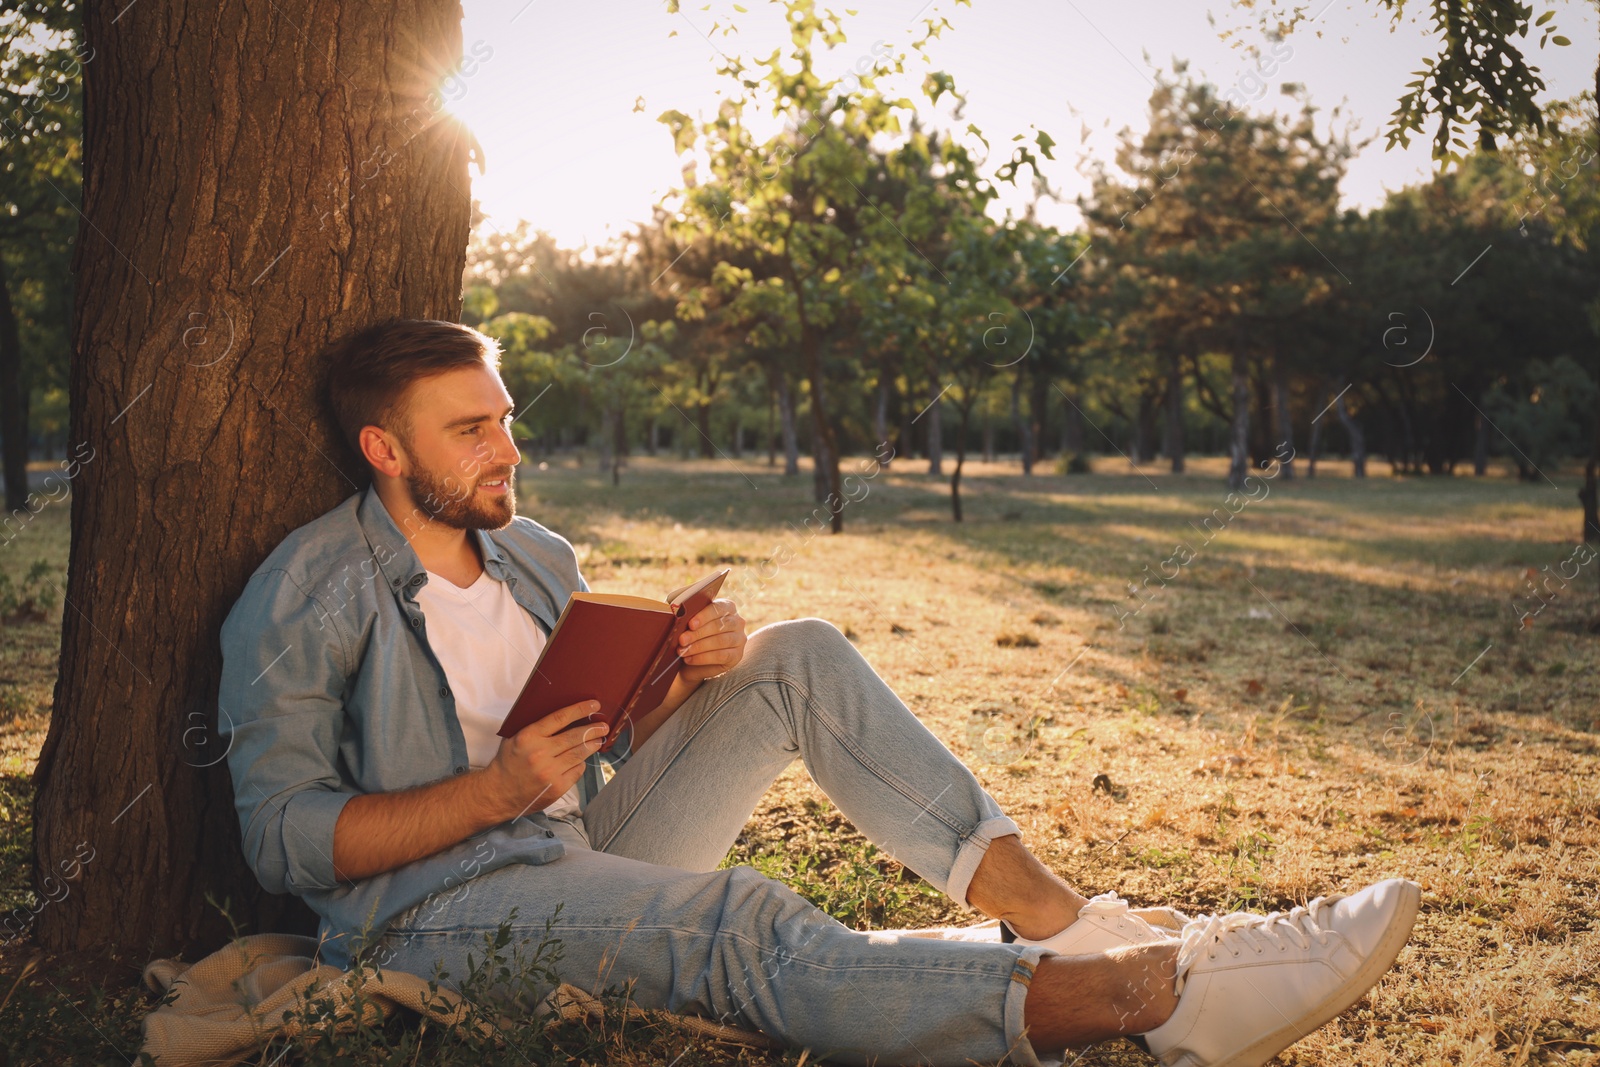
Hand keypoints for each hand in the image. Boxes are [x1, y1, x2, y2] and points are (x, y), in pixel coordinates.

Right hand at [481, 700, 606, 820]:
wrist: (497, 794)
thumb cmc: (507, 763)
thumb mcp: (514, 738)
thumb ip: (535, 728)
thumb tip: (563, 716)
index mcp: (528, 736)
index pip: (560, 718)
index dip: (580, 710)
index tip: (594, 705)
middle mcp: (540, 753)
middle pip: (575, 736)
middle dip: (593, 729)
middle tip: (603, 726)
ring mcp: (550, 772)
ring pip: (579, 754)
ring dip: (592, 745)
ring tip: (599, 740)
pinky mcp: (557, 787)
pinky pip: (576, 771)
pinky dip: (580, 764)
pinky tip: (580, 760)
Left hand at [677, 597, 746, 684]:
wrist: (695, 661)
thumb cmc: (692, 636)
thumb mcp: (690, 624)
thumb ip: (689, 618)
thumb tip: (679, 615)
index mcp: (727, 607)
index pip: (718, 608)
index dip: (704, 616)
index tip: (690, 624)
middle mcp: (737, 621)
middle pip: (719, 625)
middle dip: (698, 633)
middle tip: (682, 640)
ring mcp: (739, 639)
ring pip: (720, 641)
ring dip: (698, 646)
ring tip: (683, 651)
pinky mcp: (737, 656)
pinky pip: (721, 656)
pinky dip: (702, 658)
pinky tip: (689, 659)